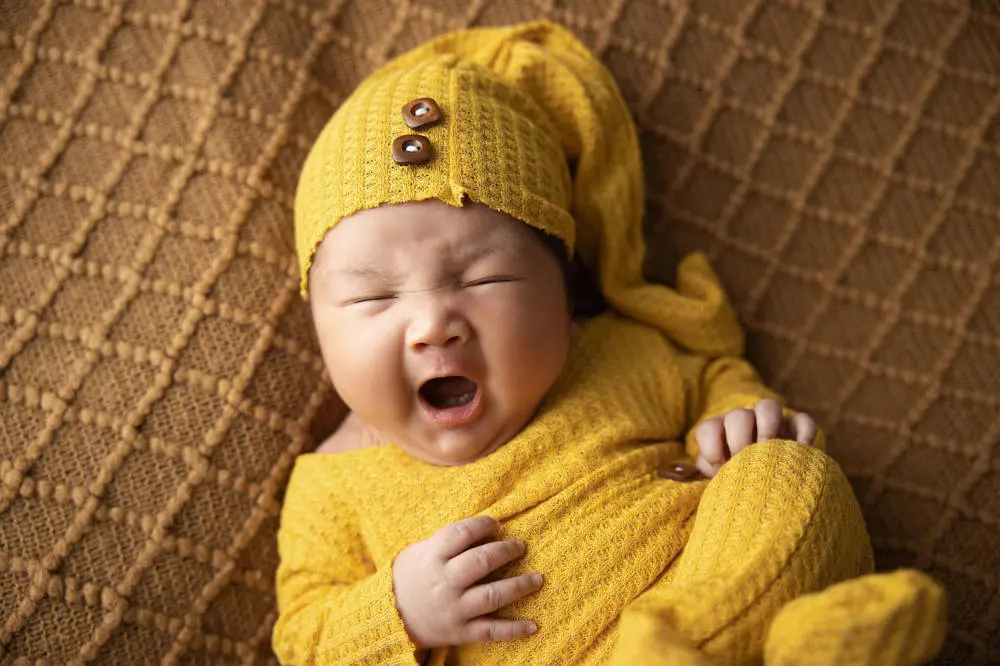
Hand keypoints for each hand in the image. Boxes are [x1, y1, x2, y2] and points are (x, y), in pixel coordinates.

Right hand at [392, 516, 542, 649]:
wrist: (390, 617)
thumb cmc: (412, 576)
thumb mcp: (421, 551)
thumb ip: (449, 541)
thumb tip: (487, 530)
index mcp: (432, 557)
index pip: (461, 533)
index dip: (483, 524)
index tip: (496, 524)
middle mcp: (445, 582)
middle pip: (481, 562)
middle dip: (506, 551)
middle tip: (521, 546)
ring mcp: (454, 609)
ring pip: (492, 596)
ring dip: (519, 586)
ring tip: (537, 579)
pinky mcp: (460, 632)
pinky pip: (491, 631)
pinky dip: (514, 630)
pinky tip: (533, 625)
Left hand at [694, 398, 817, 477]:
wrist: (765, 487)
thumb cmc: (735, 482)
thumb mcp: (717, 478)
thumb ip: (708, 472)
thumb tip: (699, 470)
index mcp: (719, 432)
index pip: (707, 428)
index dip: (711, 447)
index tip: (719, 467)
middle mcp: (743, 422)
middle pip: (738, 416)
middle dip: (739, 439)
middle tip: (745, 460)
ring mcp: (770, 423)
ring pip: (768, 407)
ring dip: (767, 427)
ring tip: (769, 452)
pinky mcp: (796, 429)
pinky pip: (803, 421)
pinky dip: (803, 433)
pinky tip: (800, 451)